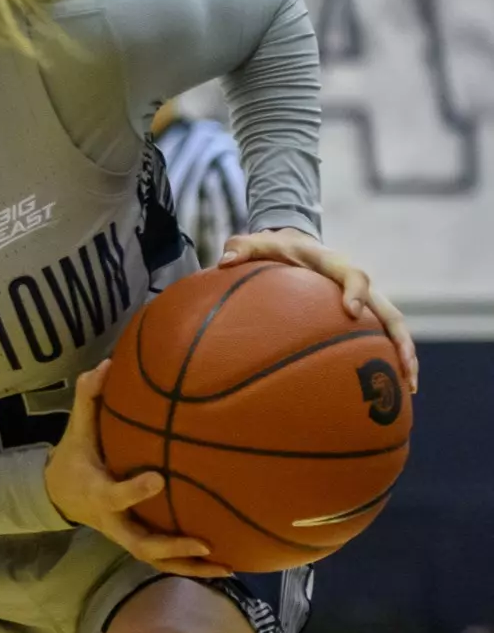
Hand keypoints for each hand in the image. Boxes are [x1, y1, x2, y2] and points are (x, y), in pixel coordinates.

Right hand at [45, 360, 231, 577]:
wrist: (59, 494)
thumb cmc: (75, 457)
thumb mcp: (76, 429)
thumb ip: (88, 398)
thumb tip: (105, 364)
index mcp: (98, 493)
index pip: (115, 495)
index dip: (135, 491)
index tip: (160, 479)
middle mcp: (113, 522)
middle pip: (139, 544)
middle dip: (171, 546)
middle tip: (203, 542)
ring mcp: (125, 535)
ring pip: (155, 560)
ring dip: (189, 566)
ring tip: (226, 566)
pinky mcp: (137, 542)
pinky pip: (164, 561)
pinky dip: (191, 567)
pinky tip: (226, 566)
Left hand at [220, 227, 417, 392]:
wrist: (295, 244)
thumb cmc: (275, 247)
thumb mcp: (256, 243)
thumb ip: (241, 248)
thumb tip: (224, 260)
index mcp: (334, 264)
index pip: (354, 274)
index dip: (356, 291)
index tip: (352, 312)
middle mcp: (357, 284)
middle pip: (389, 311)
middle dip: (399, 339)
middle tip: (404, 368)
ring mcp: (363, 302)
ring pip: (392, 329)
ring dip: (404, 357)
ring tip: (408, 390)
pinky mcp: (361, 317)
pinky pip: (379, 339)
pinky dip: (388, 361)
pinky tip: (389, 390)